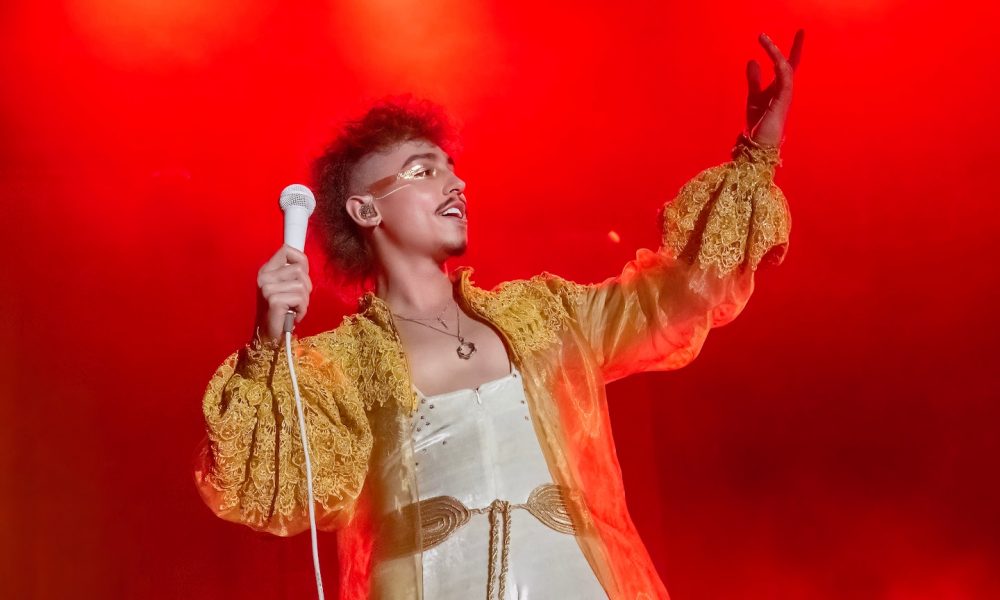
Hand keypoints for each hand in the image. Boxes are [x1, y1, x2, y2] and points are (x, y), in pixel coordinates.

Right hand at [254, 245, 312, 342]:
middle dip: (306, 287)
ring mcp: (266, 288)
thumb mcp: (288, 287)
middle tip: (297, 301)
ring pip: (302, 285)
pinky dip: (302, 310)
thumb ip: (293, 273)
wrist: (271, 336)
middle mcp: (263, 277)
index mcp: (266, 270)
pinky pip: (300, 298)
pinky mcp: (273, 300)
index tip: (301, 278)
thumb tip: (304, 262)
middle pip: (300, 269)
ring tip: (294, 309)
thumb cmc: (283, 312)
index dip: (301, 262)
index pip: (286, 250)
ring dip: (304, 300)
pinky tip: (294, 316)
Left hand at [745, 29, 803, 146]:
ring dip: (776, 54)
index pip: (784, 66)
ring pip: (786, 70)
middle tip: (801, 31)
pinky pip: (785, 81)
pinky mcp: (783, 102)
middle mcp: (786, 91)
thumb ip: (754, 79)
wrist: (758, 145)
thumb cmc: (758, 124)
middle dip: (796, 48)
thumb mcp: (753, 96)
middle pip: (792, 65)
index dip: (781, 51)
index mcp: (780, 89)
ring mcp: (785, 96)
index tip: (777, 37)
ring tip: (765, 41)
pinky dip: (781, 69)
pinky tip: (774, 59)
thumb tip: (753, 60)